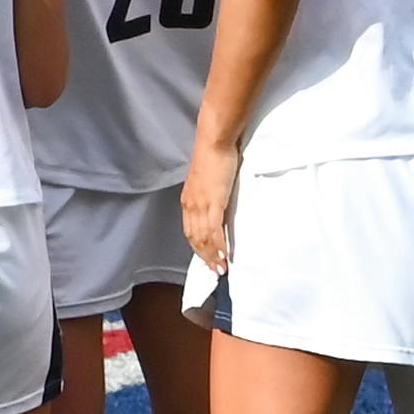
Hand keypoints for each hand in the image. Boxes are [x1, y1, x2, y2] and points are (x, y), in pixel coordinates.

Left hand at [182, 138, 240, 272]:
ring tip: (221, 268)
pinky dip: (219, 246)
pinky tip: (225, 255)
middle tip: (215, 271)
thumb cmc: (213, 156)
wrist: (214, 142)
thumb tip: (218, 205)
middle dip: (204, 256)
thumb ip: (211, 194)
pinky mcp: (213, 203)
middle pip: (195, 238)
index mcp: (188, 200)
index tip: (206, 259)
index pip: (190, 230)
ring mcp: (201, 205)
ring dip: (212, 256)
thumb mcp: (208, 180)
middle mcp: (191, 205)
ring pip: (204, 238)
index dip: (198, 247)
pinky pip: (215, 230)